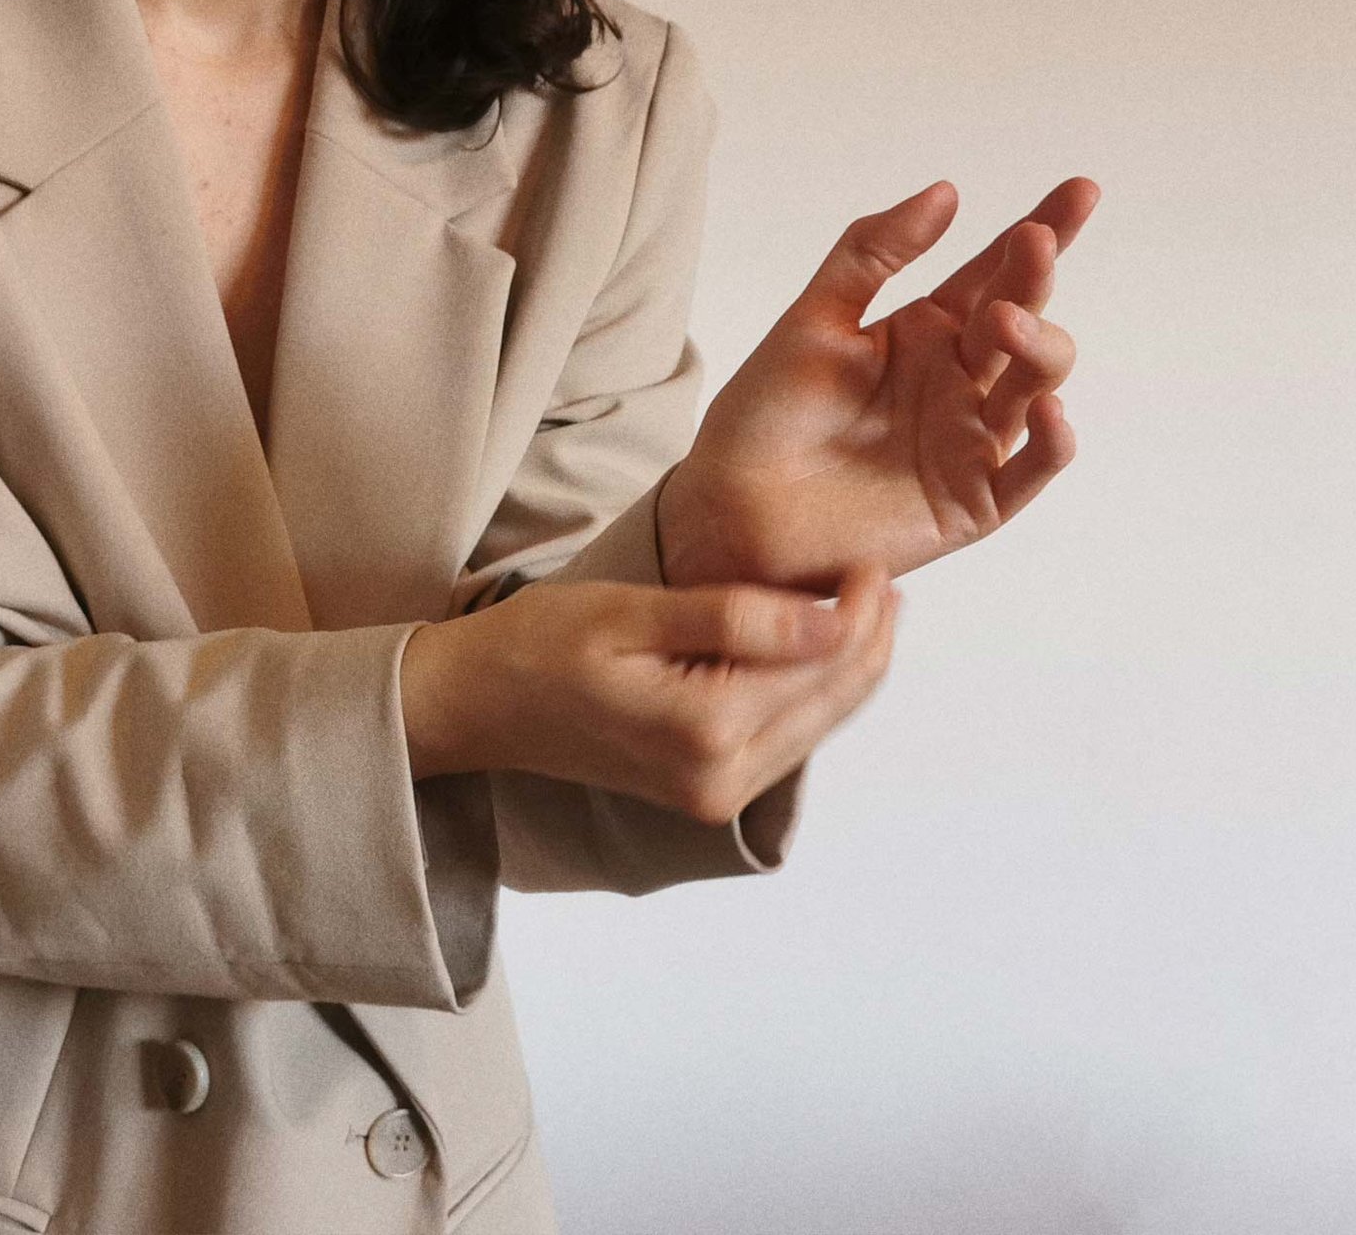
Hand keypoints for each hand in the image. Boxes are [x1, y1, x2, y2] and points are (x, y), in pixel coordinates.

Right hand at [400, 565, 897, 825]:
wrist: (472, 706)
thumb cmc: (538, 646)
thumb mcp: (636, 613)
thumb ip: (740, 618)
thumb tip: (835, 618)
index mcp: (705, 733)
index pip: (822, 667)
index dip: (861, 611)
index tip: (873, 560)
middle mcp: (721, 781)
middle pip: (835, 703)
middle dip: (869, 639)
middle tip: (883, 577)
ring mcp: (716, 796)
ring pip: (820, 724)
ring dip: (848, 666)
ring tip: (863, 604)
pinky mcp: (708, 794)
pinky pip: (787, 737)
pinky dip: (812, 693)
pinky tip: (816, 648)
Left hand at [660, 177, 1098, 592]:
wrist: (732, 510)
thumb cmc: (766, 415)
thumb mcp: (813, 320)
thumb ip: (873, 254)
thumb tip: (947, 190)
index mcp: (928, 332)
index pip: (995, 272)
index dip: (1041, 230)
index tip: (1081, 189)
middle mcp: (961, 381)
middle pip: (1022, 320)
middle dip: (1036, 280)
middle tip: (1032, 246)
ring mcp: (972, 440)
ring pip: (1035, 386)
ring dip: (1037, 347)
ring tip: (1005, 321)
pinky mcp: (974, 502)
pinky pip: (1030, 472)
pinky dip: (1052, 443)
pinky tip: (1050, 410)